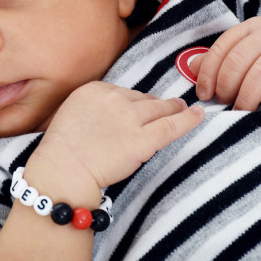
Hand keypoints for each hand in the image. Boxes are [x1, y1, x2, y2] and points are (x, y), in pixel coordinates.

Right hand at [31, 82, 203, 193]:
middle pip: (143, 98)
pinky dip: (189, 119)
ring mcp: (129, 118)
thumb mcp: (71, 114)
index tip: (143, 106)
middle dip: (156, 104)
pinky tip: (199, 115)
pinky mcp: (142, 140)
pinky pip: (172, 126)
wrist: (62, 170)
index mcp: (94, 90)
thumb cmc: (61, 151)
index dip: (136, 101)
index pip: (123, 92)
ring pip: (161, 109)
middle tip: (168, 107)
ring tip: (185, 108)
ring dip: (174, 108)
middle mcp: (114, 98)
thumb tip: (108, 116)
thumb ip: (92, 109)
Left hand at [189, 18, 260, 130]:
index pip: (222, 48)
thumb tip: (191, 67)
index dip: (208, 74)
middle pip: (238, 61)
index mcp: (252, 28)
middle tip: (225, 106)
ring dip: (247, 99)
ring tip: (242, 115)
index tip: (204, 96)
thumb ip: (224, 57)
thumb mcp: (253, 50)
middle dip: (226, 87)